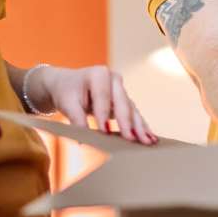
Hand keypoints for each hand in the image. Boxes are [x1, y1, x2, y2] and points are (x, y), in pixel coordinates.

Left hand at [30, 65, 156, 143]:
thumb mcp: (67, 103)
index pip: (102, 96)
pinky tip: (150, 138)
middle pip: (122, 102)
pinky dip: (141, 127)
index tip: (104, 131)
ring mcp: (121, 90)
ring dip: (139, 127)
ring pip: (131, 110)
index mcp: (98, 74)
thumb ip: (77, 119)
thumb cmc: (67, 93)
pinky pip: (134, 115)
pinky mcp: (124, 101)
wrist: (68, 85)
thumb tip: (84, 139)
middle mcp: (114, 79)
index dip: (103, 114)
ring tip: (147, 142)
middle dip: (127, 122)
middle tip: (131, 139)